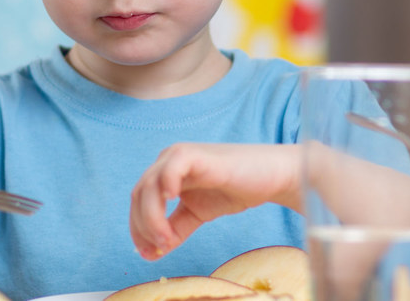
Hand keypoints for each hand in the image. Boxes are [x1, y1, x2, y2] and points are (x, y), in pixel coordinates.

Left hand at [128, 142, 300, 259]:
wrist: (270, 177)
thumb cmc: (235, 190)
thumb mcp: (197, 214)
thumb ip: (175, 230)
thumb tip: (151, 252)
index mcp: (165, 174)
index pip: (139, 202)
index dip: (138, 229)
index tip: (148, 254)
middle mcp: (168, 161)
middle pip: (138, 195)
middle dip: (143, 226)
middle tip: (159, 248)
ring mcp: (181, 155)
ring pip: (149, 185)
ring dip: (152, 217)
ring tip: (167, 238)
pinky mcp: (198, 155)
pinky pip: (172, 166)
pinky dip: (165, 184)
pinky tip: (171, 200)